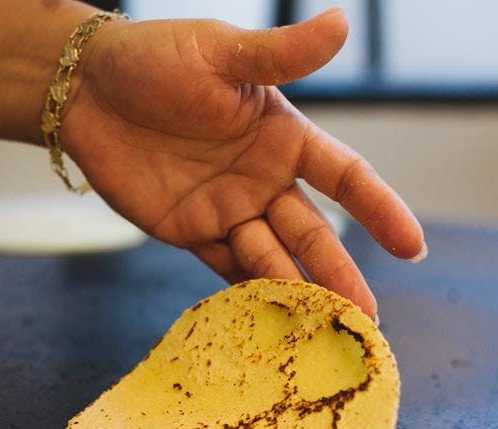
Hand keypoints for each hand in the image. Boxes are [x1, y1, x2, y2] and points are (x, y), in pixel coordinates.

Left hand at [61, 9, 424, 318]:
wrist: (86, 91)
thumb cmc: (156, 58)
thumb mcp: (221, 53)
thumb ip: (280, 54)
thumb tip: (342, 23)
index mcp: (283, 135)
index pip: (345, 177)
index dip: (379, 209)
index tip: (411, 246)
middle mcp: (263, 178)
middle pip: (312, 232)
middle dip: (339, 273)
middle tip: (365, 318)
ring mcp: (228, 209)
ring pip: (273, 258)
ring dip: (297, 291)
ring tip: (321, 328)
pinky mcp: (191, 232)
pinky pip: (226, 269)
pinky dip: (248, 295)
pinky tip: (269, 323)